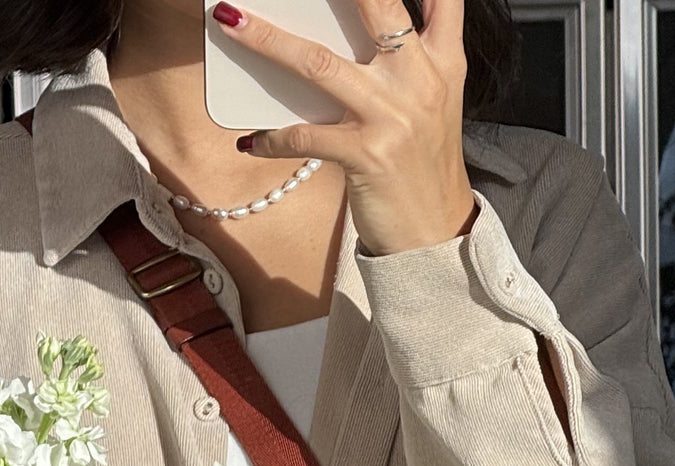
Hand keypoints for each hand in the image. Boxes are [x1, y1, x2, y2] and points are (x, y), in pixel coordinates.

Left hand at [211, 0, 476, 256]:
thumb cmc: (422, 166)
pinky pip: (306, 138)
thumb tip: (345, 38)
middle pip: (375, 6)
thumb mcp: (432, 103)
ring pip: (320, 65)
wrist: (435, 233)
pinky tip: (252, 141)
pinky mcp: (367, 155)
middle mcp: (420, 79)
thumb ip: (408, 62)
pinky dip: (273, 138)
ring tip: (233, 21)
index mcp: (441, 60)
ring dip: (268, 41)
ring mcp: (392, 116)